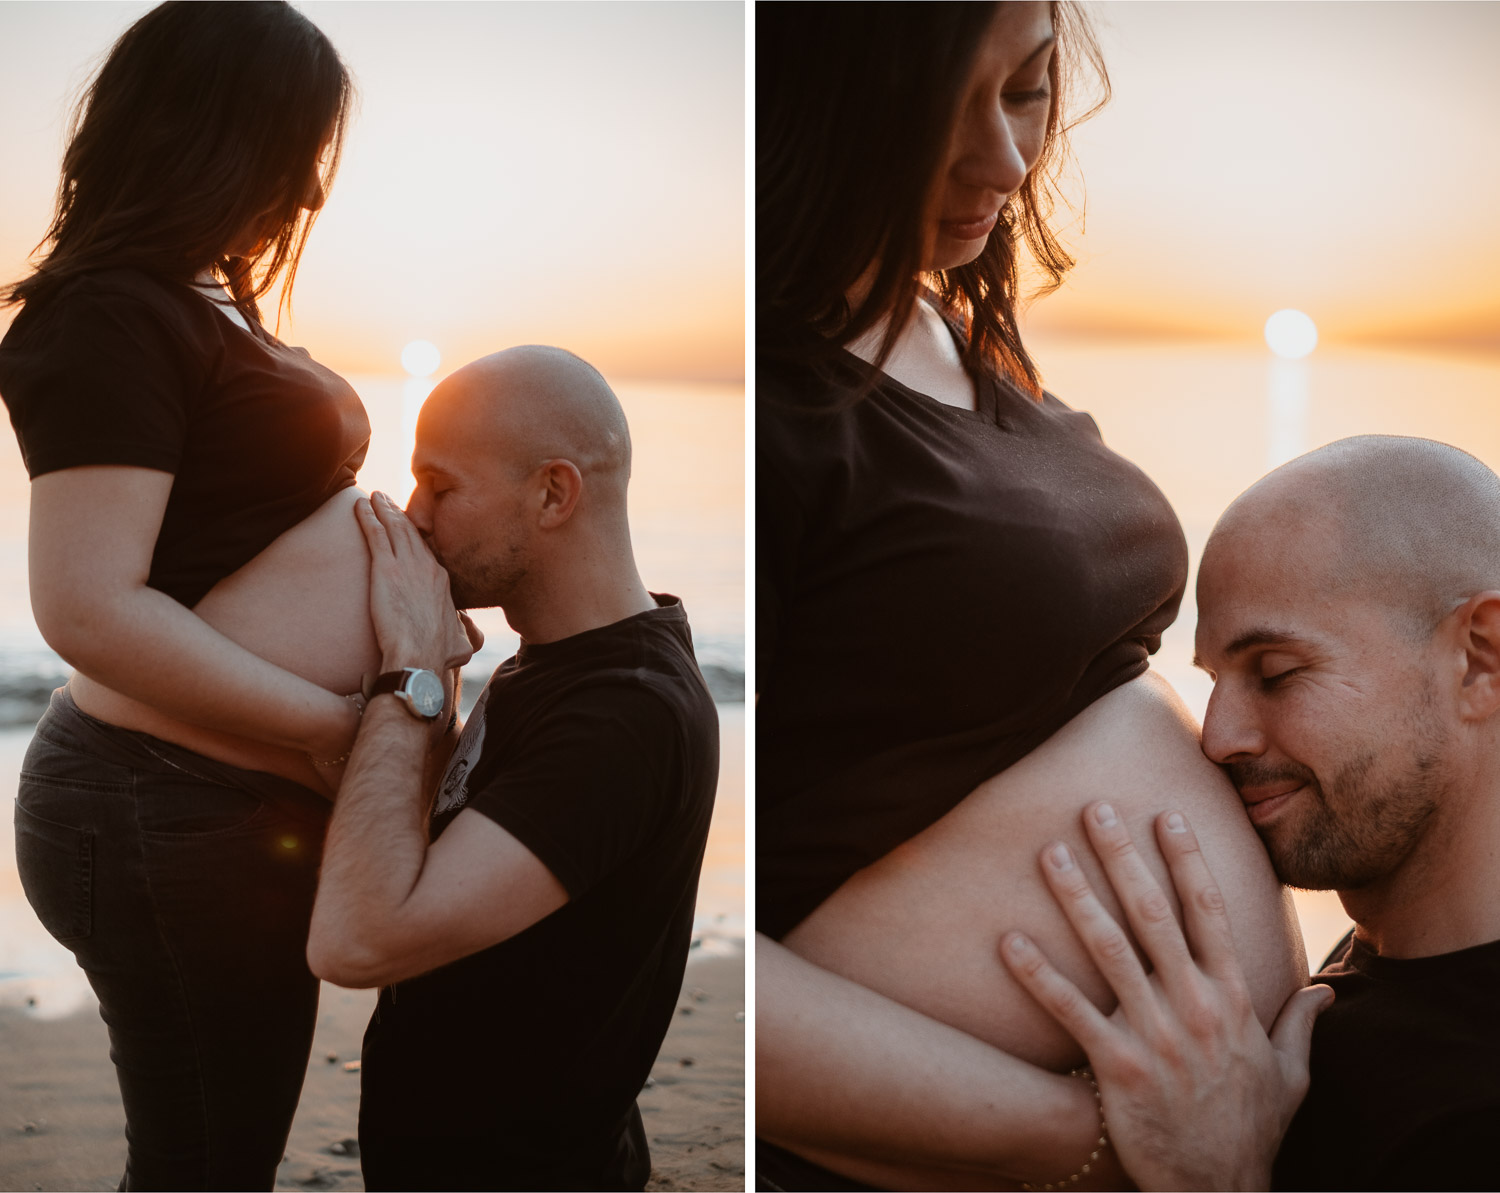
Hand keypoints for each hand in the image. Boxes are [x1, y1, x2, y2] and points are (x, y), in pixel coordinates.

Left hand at [356, 492, 474, 672]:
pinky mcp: (386, 569)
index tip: (407, 527)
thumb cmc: (436, 654)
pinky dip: (367, 517)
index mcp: (442, 581)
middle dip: (399, 514)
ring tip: (374, 497)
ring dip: (383, 509)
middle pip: (411, 533)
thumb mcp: (461, 643)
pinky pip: (376, 535)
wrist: (419, 656)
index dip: (415, 536)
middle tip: (387, 501)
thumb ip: (463, 633)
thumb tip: (466, 634)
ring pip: (395, 528)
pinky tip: (359, 506)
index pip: (427, 551)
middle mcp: (428, 567)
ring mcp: (407, 566)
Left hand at [999, 804, 1331, 1191]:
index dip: (1187, 860)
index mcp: (1232, 1000)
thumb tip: (1330, 991)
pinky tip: (1007, 941)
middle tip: (1095, 807)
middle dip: (1124, 856)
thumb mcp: (1292, 1077)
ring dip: (1077, 897)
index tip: (1168, 814)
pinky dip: (1038, 975)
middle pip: (1153, 915)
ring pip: (1109, 950)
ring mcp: (1156, 1036)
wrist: (1218, 1192)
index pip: (1209, 913)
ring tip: (1050, 852)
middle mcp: (1195, 1007)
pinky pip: (1071, 1012)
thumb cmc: (1250, 1132)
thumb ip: (1301, 1024)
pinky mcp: (1119, 1069)